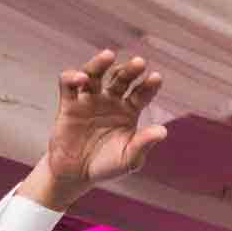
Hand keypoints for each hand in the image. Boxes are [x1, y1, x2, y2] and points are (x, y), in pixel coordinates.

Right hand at [20, 50, 167, 211]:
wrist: (77, 175)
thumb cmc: (107, 165)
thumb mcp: (129, 159)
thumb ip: (144, 143)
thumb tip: (163, 131)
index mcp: (129, 110)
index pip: (141, 93)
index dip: (149, 85)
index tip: (156, 78)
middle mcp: (110, 100)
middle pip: (121, 78)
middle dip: (130, 70)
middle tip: (139, 63)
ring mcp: (89, 99)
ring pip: (95, 73)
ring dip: (101, 63)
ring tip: (109, 55)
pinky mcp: (69, 104)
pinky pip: (68, 84)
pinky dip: (73, 78)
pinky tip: (81, 79)